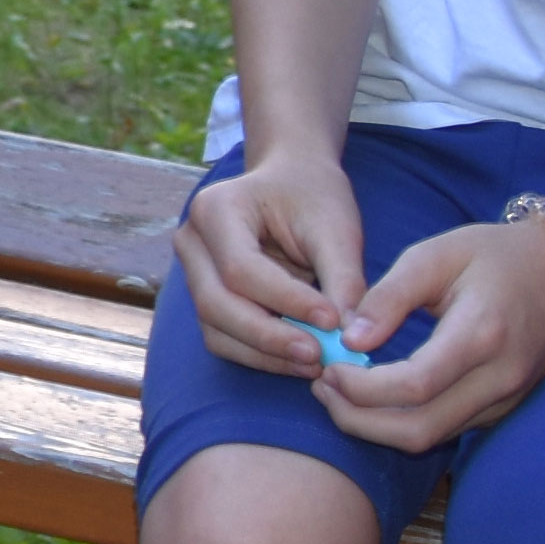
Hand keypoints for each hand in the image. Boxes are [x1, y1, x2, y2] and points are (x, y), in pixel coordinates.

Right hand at [174, 150, 367, 375]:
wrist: (292, 182)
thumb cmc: (313, 196)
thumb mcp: (337, 228)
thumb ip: (344, 281)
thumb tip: (352, 339)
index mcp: (215, 208)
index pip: (241, 268)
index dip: (286, 301)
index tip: (334, 322)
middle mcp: (192, 241)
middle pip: (216, 304)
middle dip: (269, 337)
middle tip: (319, 357)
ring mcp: (192, 272)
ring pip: (216, 329)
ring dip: (265, 353)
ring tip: (315, 362)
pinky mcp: (206, 297)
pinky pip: (224, 338)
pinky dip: (261, 355)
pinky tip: (299, 359)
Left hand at [311, 210, 544, 450]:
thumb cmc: (496, 255)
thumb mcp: (436, 255)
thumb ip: (389, 296)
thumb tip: (348, 338)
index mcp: (482, 334)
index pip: (414, 386)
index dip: (361, 389)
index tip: (328, 368)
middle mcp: (499, 378)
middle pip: (419, 430)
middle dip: (358, 420)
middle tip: (320, 388)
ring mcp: (505, 399)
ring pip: (431, 437)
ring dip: (376, 426)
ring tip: (336, 391)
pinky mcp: (501, 408)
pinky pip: (446, 428)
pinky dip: (402, 421)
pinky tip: (372, 394)